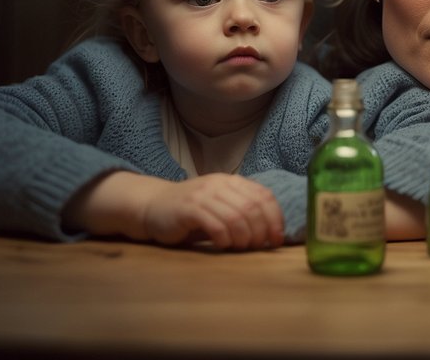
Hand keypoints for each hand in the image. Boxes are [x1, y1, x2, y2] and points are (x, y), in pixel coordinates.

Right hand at [65, 171, 283, 249]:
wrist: (153, 206)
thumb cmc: (191, 212)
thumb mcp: (220, 205)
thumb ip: (243, 212)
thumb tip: (271, 233)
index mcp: (232, 181)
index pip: (264, 196)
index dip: (275, 219)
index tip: (277, 239)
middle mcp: (220, 184)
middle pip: (253, 208)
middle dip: (260, 231)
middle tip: (257, 247)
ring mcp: (203, 195)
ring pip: (236, 217)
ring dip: (243, 237)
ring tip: (240, 248)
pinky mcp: (188, 209)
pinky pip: (215, 224)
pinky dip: (224, 238)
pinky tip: (222, 245)